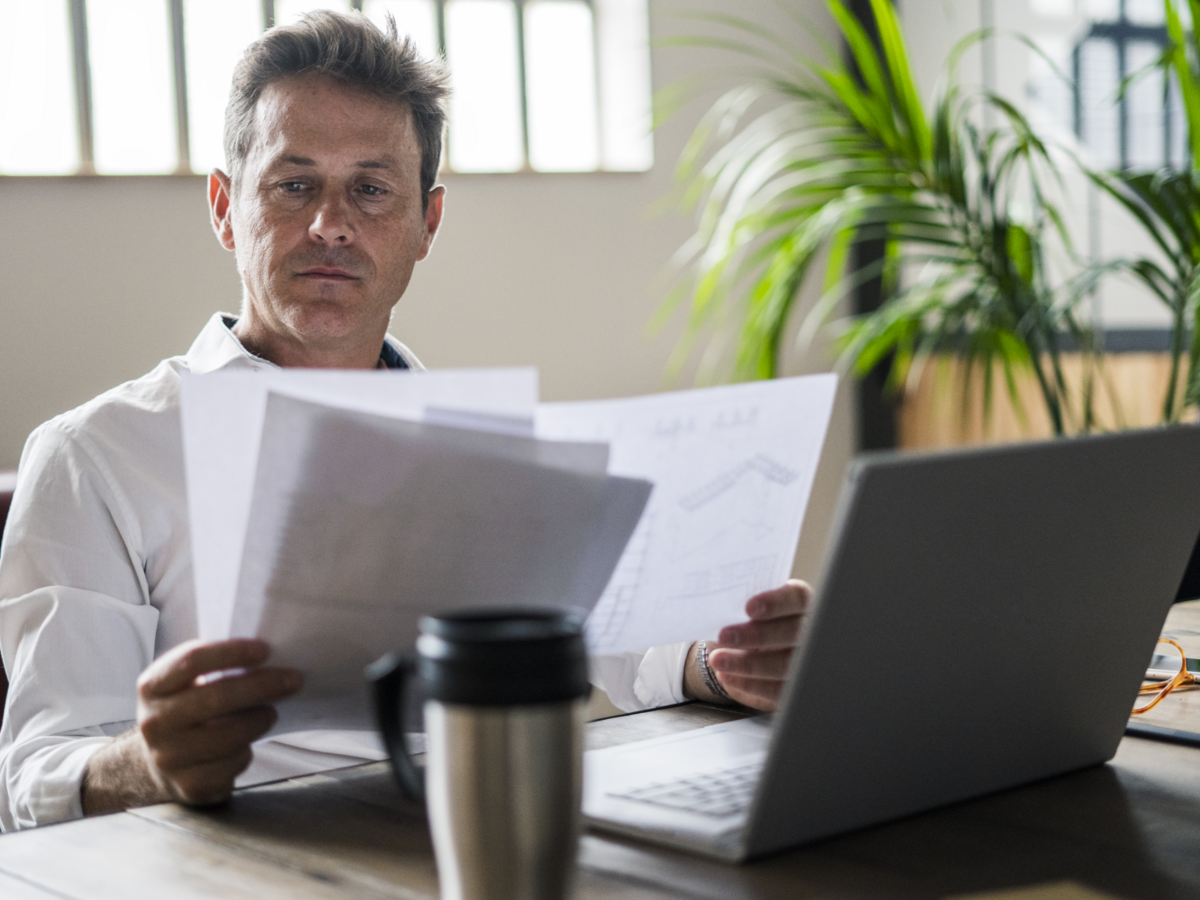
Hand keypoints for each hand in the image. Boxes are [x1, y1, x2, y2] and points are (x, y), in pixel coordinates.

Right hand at [81, 639, 302, 814]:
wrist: (158, 763)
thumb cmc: (186, 712)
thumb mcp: (185, 684)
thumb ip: (214, 667)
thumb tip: (268, 657)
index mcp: (152, 686)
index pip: (191, 661)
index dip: (231, 652)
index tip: (265, 649)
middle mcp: (154, 722)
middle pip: (216, 697)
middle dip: (262, 685)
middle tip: (293, 679)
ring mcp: (168, 757)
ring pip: (230, 734)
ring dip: (260, 719)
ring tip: (270, 712)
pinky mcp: (190, 785)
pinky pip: (233, 764)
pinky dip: (247, 751)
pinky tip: (245, 744)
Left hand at [684, 580, 810, 711]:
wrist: (750, 649)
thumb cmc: (751, 621)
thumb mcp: (749, 607)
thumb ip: (744, 603)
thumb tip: (721, 604)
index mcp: (800, 604)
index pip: (798, 598)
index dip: (776, 603)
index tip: (749, 608)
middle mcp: (811, 632)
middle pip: (794, 633)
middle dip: (758, 636)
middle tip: (724, 636)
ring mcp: (807, 662)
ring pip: (785, 665)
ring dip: (748, 664)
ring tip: (718, 660)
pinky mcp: (797, 687)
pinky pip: (777, 690)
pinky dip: (750, 684)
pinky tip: (726, 676)